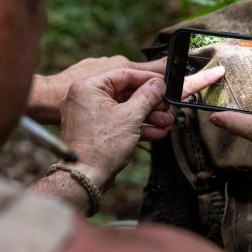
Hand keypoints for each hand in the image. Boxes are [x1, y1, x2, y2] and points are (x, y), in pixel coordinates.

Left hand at [59, 69, 167, 189]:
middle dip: (150, 102)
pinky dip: (135, 126)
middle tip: (166, 106)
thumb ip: (147, 96)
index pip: (124, 74)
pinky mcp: (93, 130)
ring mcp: (88, 115)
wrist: (85, 177)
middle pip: (125, 92)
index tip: (164, 84)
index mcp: (88, 87)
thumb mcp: (131, 116)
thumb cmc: (101, 147)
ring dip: (146, 115)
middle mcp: (84, 97)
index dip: (148, 79)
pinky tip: (155, 132)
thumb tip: (158, 84)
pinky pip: (117, 121)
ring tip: (165, 122)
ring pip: (123, 108)